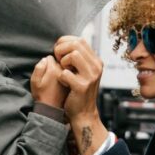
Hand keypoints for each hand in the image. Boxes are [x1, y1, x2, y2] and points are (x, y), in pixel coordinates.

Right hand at [31, 55, 67, 109]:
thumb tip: (46, 58)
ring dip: (61, 70)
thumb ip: (39, 67)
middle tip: (50, 78)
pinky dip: (67, 76)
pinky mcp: (73, 81)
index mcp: (53, 69)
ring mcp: (70, 75)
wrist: (52, 109)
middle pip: (59, 61)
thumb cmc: (41, 95)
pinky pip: (70, 73)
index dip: (46, 64)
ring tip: (56, 82)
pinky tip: (62, 84)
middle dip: (54, 65)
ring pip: (65, 67)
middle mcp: (63, 71)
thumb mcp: (35, 82)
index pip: (50, 57)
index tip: (45, 73)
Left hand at [54, 36, 107, 154]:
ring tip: (63, 71)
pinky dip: (61, 77)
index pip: (80, 40)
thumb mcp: (83, 71)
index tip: (59, 54)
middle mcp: (96, 66)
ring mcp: (91, 76)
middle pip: (76, 44)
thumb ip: (78, 57)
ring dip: (62, 62)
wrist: (83, 113)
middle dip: (61, 50)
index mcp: (96, 61)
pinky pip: (65, 73)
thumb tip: (66, 42)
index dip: (65, 43)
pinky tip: (64, 83)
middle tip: (58, 61)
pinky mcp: (82, 86)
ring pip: (73, 55)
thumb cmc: (78, 91)